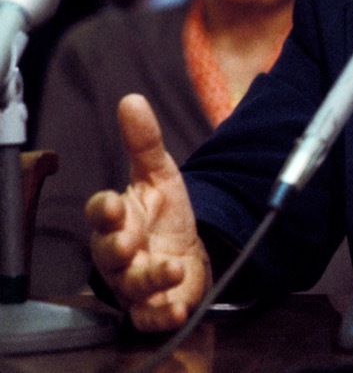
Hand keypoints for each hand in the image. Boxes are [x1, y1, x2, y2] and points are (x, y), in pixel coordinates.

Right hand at [85, 94, 211, 331]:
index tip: (114, 203)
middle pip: (109, 253)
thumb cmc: (163, 214)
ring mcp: (134, 282)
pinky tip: (177, 309)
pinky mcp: (154, 307)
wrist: (186, 251)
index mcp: (117, 220)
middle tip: (132, 242)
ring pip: (133, 285)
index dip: (105, 210)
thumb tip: (132, 100)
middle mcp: (120, 254)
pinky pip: (151, 317)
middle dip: (118, 249)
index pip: (101, 213)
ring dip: (150, 279)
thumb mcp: (159, 175)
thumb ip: (145, 142)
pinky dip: (162, 316)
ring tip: (171, 269)